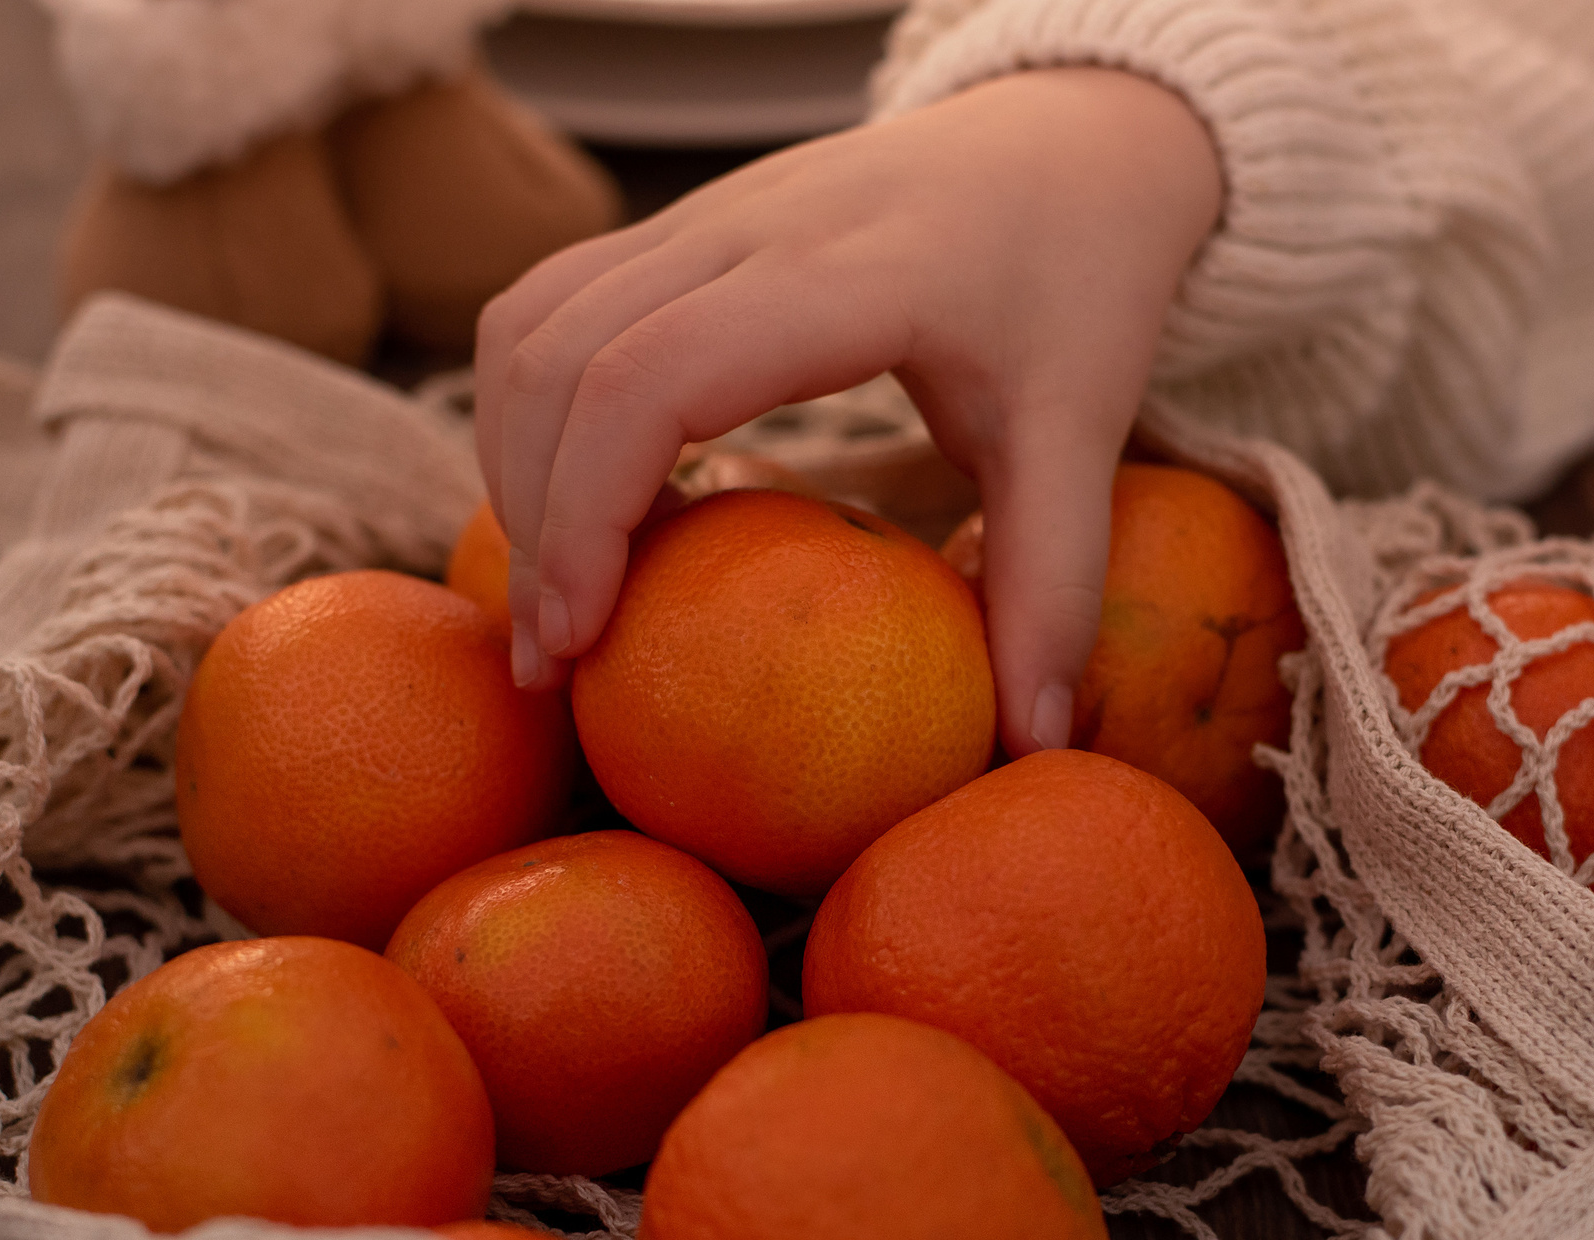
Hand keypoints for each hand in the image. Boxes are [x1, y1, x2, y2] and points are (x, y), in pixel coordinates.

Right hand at [472, 67, 1222, 751]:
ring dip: (512, 463)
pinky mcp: (680, 227)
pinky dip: (533, 412)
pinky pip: (551, 304)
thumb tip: (1032, 742)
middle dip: (527, 521)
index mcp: (843, 272)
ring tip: (551, 596)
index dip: (588, 514)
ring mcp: (700, 215)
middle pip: (556, 358)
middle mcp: (746, 224)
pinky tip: (580, 509)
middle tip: (550, 662)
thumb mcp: (1081, 428)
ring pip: (528, 323)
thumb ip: (1056, 581)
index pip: (649, 378)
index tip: (583, 641)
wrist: (1067, 143)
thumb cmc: (1077, 286)